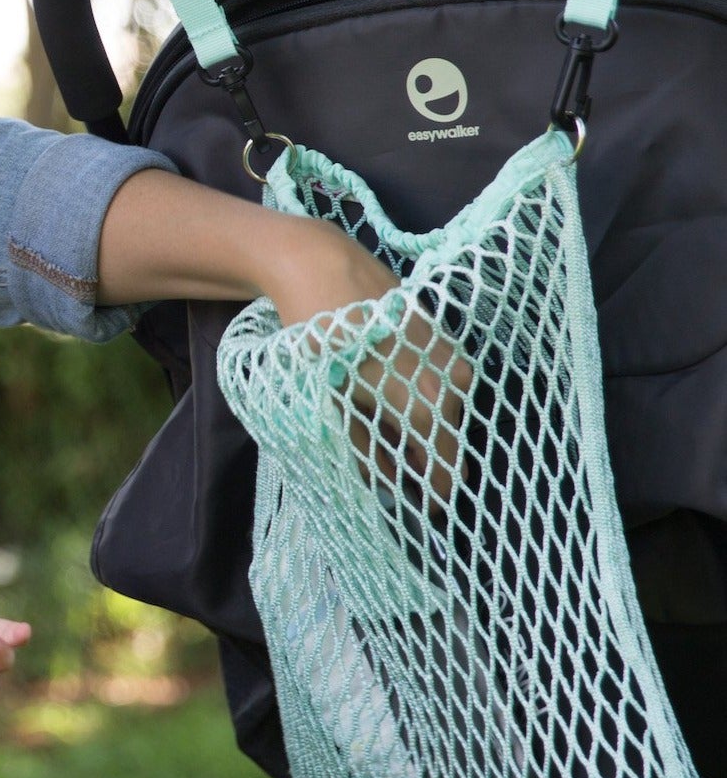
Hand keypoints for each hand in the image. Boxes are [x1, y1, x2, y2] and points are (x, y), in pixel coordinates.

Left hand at [280, 229, 473, 507]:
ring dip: (416, 425)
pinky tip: (382, 390)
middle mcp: (456, 383)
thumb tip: (386, 483)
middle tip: (383, 465)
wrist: (322, 269)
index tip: (411, 507)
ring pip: (443, 411)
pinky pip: (438, 382)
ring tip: (375, 422)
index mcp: (432, 409)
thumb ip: (367, 453)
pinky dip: (417, 396)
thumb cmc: (322, 345)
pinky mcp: (442, 334)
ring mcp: (453, 355)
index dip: (429, 497)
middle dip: (419, 459)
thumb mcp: (336, 409)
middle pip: (446, 441)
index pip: (447, 474)